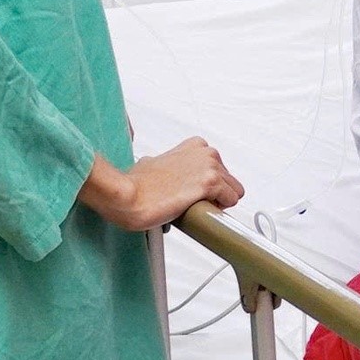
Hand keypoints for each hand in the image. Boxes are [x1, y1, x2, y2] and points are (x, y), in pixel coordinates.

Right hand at [80, 137, 244, 230]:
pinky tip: (202, 213)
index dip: (208, 184)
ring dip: (217, 203)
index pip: (218, 168)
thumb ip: (168, 166)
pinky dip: (219, 210)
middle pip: (228, 179)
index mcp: (194, 146)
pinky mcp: (211, 183)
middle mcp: (204, 152)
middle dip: (214, 194)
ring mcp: (209, 166)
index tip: (195, 193)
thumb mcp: (154, 164)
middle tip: (193, 204)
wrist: (127, 195)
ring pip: (233, 190)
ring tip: (195, 209)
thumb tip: (166, 177)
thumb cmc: (135, 185)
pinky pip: (231, 200)